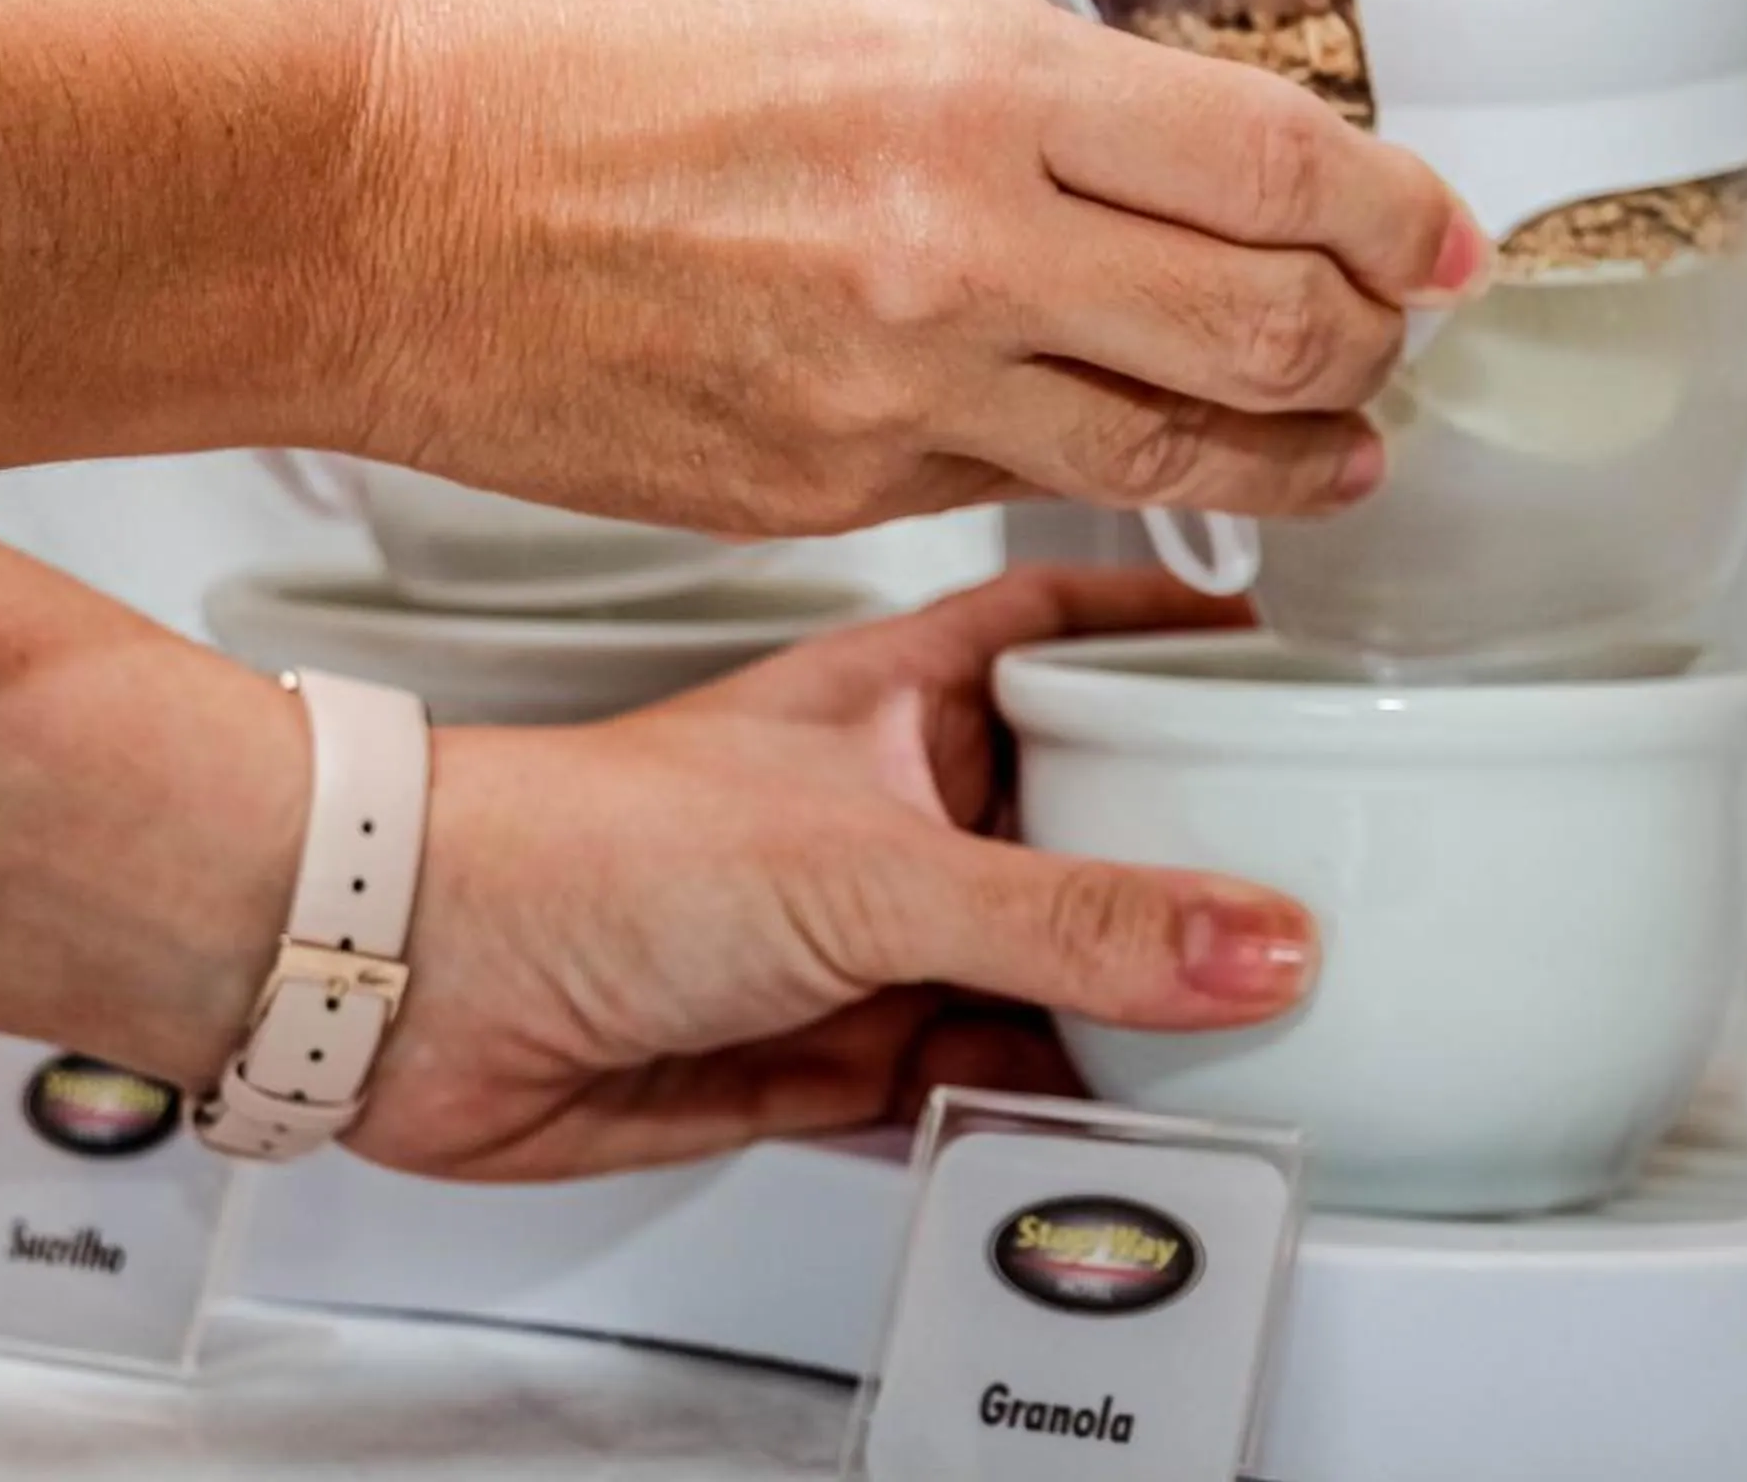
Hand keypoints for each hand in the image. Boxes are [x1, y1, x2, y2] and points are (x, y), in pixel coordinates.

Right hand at [342, 0, 1483, 536]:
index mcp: (972, 80)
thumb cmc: (554, 70)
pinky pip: (1018, 494)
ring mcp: (896, 394)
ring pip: (1176, 454)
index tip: (1440, 234)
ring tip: (1329, 450)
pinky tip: (1128, 465)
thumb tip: (1167, 156)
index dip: (1403, 213)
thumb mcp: (835, 3)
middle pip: (1277, 329)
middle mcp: (960, 245)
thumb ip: (1020, 89)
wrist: (361, 204)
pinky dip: (1108, 482)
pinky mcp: (831, 498)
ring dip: (1288, 454)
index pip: (1284, 166)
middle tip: (1394, 335)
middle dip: (1373, 341)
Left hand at [345, 569, 1317, 1179]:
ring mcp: (865, 932)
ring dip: (1125, 999)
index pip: (1072, 627)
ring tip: (1261, 1026)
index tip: (1296, 647)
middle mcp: (895, 805)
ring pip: (1040, 961)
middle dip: (1187, 853)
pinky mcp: (831, 1051)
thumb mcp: (874, 867)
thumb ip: (1074, 918)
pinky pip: (978, 1075)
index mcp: (906, 695)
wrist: (418, 984)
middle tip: (1328, 878)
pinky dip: (1046, 1102)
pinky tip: (1118, 1121)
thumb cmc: (588, 847)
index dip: (1175, 626)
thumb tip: (1257, 940)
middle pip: (1083, 816)